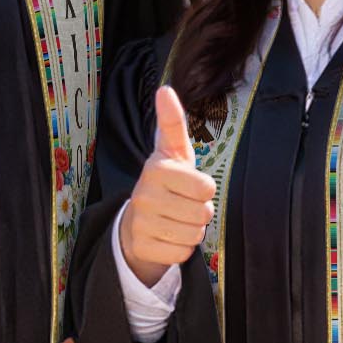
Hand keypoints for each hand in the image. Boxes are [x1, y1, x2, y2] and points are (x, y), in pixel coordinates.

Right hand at [119, 85, 216, 286]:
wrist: (136, 221)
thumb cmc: (166, 182)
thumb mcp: (172, 151)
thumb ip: (172, 122)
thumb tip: (165, 89)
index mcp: (156, 169)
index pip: (206, 188)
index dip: (205, 189)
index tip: (190, 185)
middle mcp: (145, 195)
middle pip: (203, 213)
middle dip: (200, 212)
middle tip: (184, 205)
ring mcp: (141, 223)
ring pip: (194, 234)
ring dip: (192, 230)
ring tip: (176, 219)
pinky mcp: (142, 247)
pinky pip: (182, 253)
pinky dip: (181, 248)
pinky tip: (168, 236)